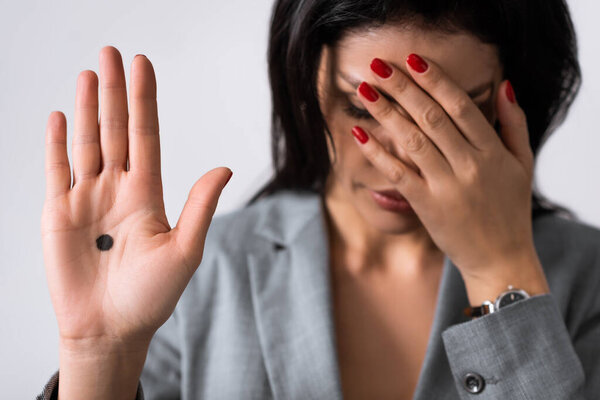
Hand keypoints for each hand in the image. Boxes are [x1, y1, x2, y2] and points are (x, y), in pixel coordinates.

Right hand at [41, 46, 231, 348]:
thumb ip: (200, 206)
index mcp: (147, 194)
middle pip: (115, 130)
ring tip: (88, 73)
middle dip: (113, 92)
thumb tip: (225, 168)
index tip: (143, 66)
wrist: (110, 329)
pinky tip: (60, 117)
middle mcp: (117, 189)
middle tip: (111, 53)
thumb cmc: (150, 296)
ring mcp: (87, 199)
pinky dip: (56, 144)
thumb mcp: (184, 250)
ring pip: (87, 142)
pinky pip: (56, 171)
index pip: (145, 136)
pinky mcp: (58, 214)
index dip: (143, 101)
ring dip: (86, 108)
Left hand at [351, 54, 544, 286]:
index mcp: (493, 151)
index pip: (460, 106)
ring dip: (386, 113)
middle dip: (403, 88)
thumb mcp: (523, 163)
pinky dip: (378, 153)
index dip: (435, 80)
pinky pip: (398, 174)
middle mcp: (469, 165)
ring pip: (412, 141)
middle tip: (380, 66)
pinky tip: (360, 133)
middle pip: (431, 117)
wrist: (500, 258)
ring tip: (365, 91)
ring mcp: (447, 186)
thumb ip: (515, 123)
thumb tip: (503, 85)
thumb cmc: (510, 209)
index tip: (413, 60)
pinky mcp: (427, 205)